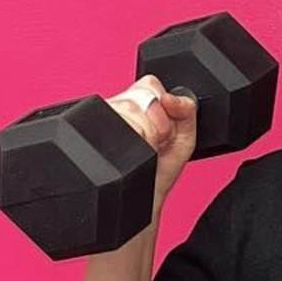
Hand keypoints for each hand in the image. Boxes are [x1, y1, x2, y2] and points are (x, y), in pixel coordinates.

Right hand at [106, 74, 198, 209]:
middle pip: (141, 93)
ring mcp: (106, 117)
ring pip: (129, 105)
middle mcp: (119, 107)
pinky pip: (118, 120)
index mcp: (139, 103)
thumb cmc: (160, 169)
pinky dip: (135, 136)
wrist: (144, 196)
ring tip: (147, 148)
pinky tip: (137, 149)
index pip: (149, 84)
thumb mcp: (184, 135)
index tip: (164, 129)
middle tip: (156, 141)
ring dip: (147, 131)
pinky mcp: (95, 128)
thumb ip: (186, 108)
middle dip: (157, 121)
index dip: (162, 105)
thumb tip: (169, 96)